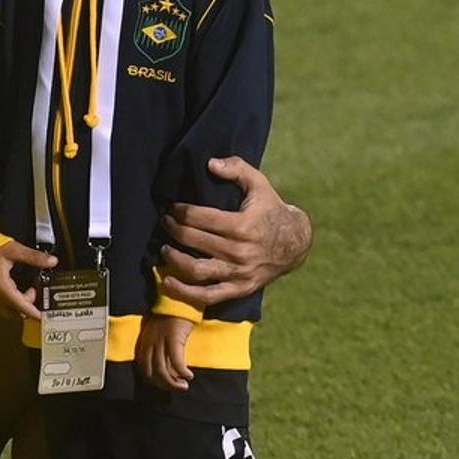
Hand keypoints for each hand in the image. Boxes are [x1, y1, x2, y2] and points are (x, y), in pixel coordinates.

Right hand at [0, 239, 56, 321]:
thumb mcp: (13, 250)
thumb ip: (34, 257)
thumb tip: (51, 261)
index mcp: (2, 288)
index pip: (22, 307)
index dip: (35, 314)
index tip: (44, 317)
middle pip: (15, 313)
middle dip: (28, 308)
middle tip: (37, 295)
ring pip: (8, 309)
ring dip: (19, 304)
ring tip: (28, 290)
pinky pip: (1, 303)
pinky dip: (12, 300)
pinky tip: (16, 287)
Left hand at [137, 314, 194, 391]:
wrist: (180, 297)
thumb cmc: (173, 314)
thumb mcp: (159, 330)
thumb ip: (158, 345)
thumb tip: (166, 365)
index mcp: (144, 341)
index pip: (143, 368)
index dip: (153, 381)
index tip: (164, 385)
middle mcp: (149, 342)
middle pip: (151, 372)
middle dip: (163, 385)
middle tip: (176, 387)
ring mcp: (160, 341)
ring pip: (162, 370)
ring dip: (173, 383)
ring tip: (183, 385)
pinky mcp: (173, 338)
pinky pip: (176, 362)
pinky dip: (182, 372)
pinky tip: (189, 376)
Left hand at [159, 157, 312, 307]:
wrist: (295, 244)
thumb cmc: (271, 210)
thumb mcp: (259, 184)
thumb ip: (237, 169)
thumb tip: (211, 163)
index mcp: (242, 225)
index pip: (199, 218)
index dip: (180, 211)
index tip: (172, 208)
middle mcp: (239, 251)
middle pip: (194, 240)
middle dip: (173, 229)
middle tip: (164, 222)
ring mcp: (238, 272)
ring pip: (196, 269)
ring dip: (174, 258)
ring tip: (164, 248)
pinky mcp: (239, 288)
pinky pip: (207, 295)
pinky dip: (185, 292)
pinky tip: (168, 281)